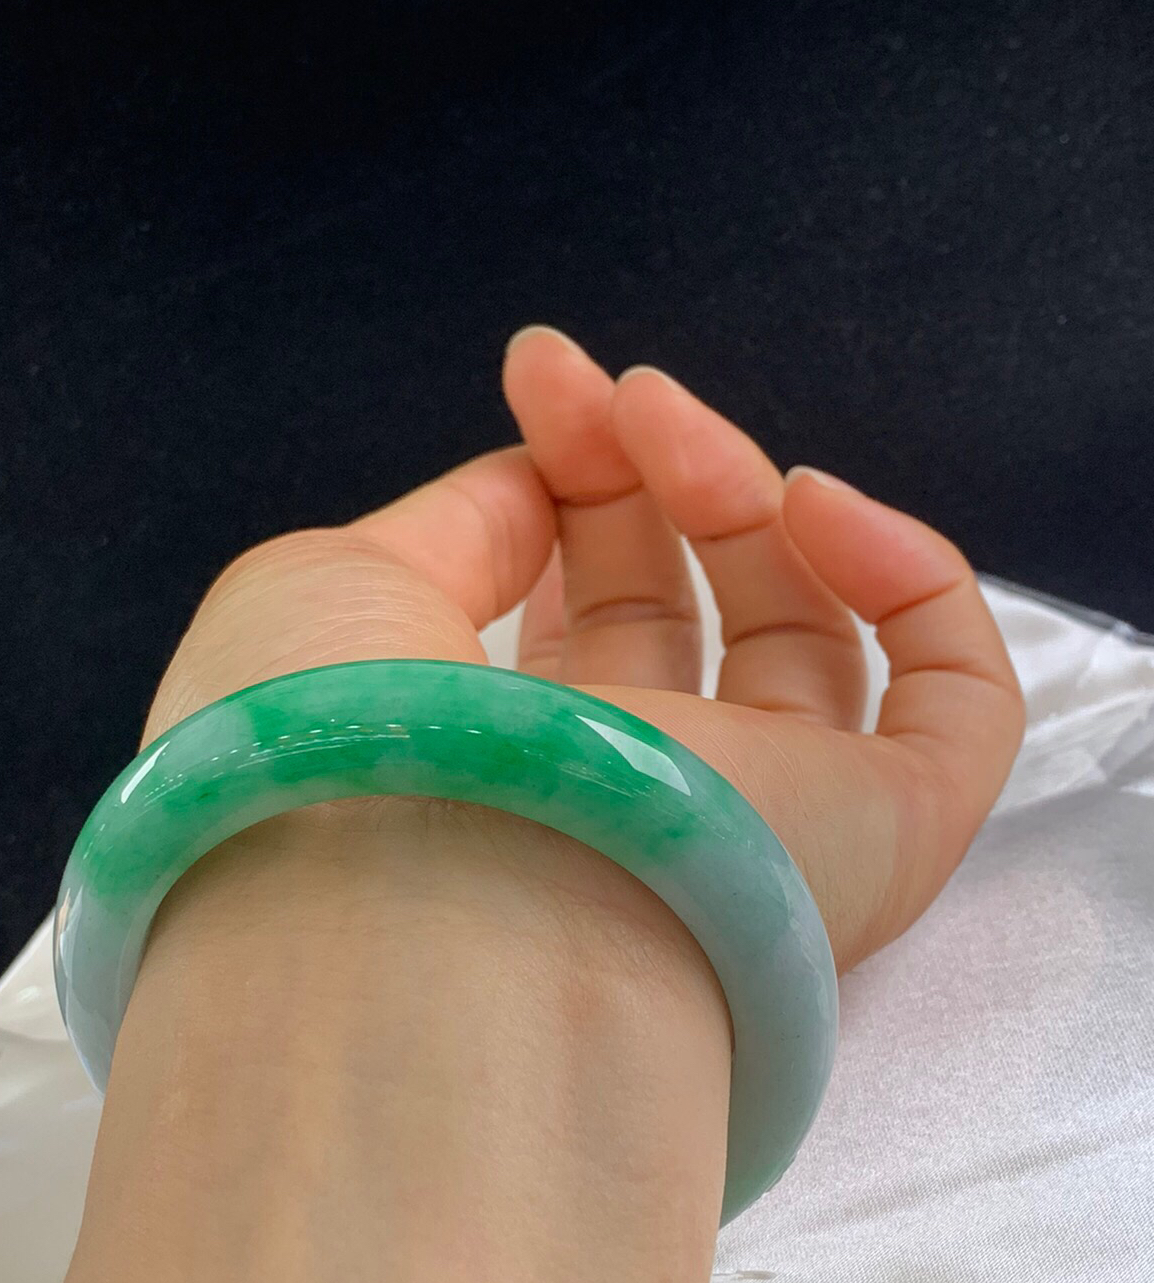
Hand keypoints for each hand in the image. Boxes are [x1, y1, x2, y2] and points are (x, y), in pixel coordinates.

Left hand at [145, 325, 1023, 971]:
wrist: (393, 910)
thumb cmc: (325, 747)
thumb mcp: (333, 590)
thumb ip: (456, 527)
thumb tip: (544, 482)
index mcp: (510, 766)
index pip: (579, 618)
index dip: (572, 479)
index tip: (543, 372)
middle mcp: (632, 801)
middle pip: (687, 617)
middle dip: (645, 471)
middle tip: (611, 392)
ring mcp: (757, 825)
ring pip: (808, 641)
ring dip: (746, 492)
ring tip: (666, 417)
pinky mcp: (872, 844)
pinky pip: (958, 712)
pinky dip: (919, 584)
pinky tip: (820, 506)